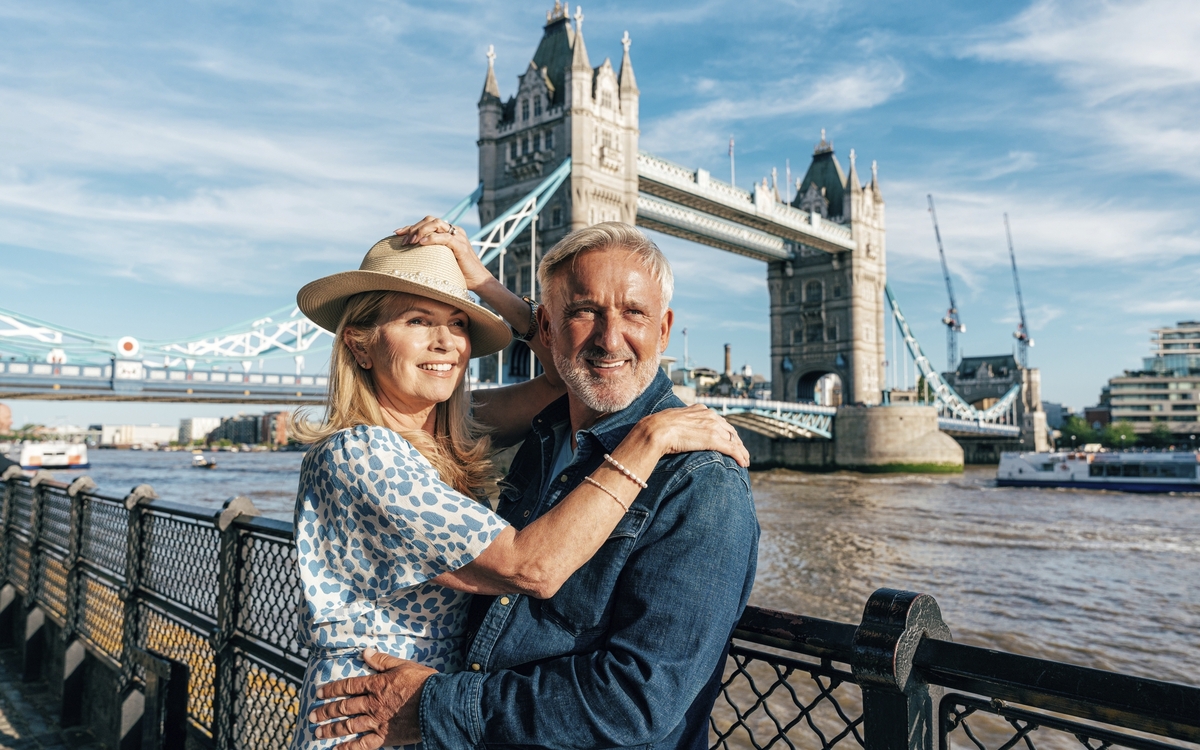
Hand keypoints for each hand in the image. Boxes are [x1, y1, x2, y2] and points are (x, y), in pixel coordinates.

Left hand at [308, 647, 435, 748]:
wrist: (438, 705)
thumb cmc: (424, 683)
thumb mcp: (403, 666)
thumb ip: (382, 661)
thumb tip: (365, 652)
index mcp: (376, 685)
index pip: (348, 686)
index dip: (332, 689)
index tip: (319, 693)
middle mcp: (372, 704)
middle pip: (344, 707)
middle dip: (326, 711)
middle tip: (312, 716)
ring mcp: (377, 722)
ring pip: (348, 726)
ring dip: (331, 729)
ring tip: (317, 732)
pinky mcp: (384, 737)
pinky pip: (363, 745)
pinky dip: (348, 748)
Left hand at [395, 216, 492, 290]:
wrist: (478, 282)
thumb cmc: (458, 274)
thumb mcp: (440, 260)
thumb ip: (430, 254)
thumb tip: (408, 256)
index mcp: (449, 232)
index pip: (427, 223)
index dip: (411, 227)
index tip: (396, 233)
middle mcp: (454, 231)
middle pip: (430, 220)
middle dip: (413, 228)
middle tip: (402, 241)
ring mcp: (458, 237)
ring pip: (437, 224)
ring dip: (420, 231)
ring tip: (410, 242)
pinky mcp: (461, 246)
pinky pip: (445, 238)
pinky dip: (432, 238)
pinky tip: (421, 243)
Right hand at [636, 404, 749, 466]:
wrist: (657, 430)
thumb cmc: (658, 428)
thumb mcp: (672, 420)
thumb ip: (680, 424)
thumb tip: (676, 430)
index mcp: (700, 410)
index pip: (719, 421)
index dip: (726, 432)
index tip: (730, 440)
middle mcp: (710, 416)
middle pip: (730, 430)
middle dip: (737, 442)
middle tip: (741, 452)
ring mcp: (713, 427)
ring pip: (734, 440)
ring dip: (741, 451)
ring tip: (745, 461)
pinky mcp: (714, 439)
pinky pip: (732, 449)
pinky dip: (740, 456)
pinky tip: (743, 463)